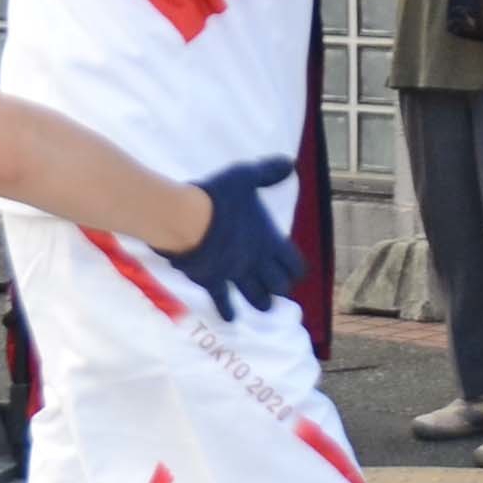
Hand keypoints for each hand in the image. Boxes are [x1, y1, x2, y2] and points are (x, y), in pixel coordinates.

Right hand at [147, 156, 306, 321]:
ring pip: (256, 297)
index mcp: (269, 240)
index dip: (296, 269)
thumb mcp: (246, 177)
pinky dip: (227, 310)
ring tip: (264, 306)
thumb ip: (268, 173)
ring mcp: (235, 274)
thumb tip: (290, 163)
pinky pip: (223, 301)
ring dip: (261, 302)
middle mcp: (257, 262)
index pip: (294, 264)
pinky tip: (230, 318)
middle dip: (279, 287)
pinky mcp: (212, 281)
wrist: (186, 219)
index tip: (295, 273)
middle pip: (278, 285)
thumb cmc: (218, 197)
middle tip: (278, 289)